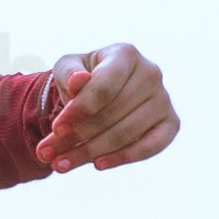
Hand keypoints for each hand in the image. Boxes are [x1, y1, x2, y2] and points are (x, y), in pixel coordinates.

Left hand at [35, 44, 179, 172]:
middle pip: (112, 114)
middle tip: (47, 153)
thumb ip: (69, 73)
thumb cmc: (82, 77)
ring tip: (61, 164)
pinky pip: (150, 146)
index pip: (103, 86)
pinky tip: (98, 165)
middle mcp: (151, 73)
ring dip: (90, 152)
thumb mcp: (66, 68)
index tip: (56, 128)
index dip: (79, 110)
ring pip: (126, 133)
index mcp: (126, 54)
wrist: (101, 91)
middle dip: (77, 137)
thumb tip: (79, 83)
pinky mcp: (171, 123)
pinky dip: (123, 158)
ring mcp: (164, 99)